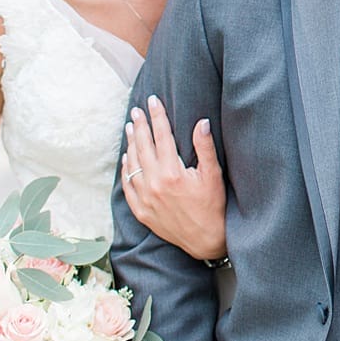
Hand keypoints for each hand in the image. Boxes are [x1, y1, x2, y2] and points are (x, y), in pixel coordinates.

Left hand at [121, 95, 226, 261]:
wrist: (206, 239)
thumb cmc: (213, 206)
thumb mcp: (213, 175)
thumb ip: (204, 147)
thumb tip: (201, 122)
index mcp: (172, 172)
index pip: (162, 136)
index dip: (158, 116)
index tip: (153, 101)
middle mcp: (154, 184)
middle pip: (143, 147)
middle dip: (140, 126)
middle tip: (136, 111)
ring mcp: (145, 198)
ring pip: (133, 164)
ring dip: (130, 144)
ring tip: (129, 128)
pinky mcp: (141, 211)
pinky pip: (127, 186)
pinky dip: (126, 170)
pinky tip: (126, 158)